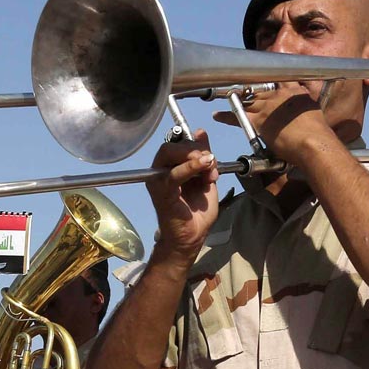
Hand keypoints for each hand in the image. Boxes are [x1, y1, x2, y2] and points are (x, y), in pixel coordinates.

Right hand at [145, 129, 220, 260]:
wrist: (192, 237)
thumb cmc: (197, 212)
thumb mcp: (205, 177)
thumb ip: (203, 156)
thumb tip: (201, 131)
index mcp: (170, 168)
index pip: (177, 144)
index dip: (194, 144)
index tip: (211, 156)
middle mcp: (160, 171)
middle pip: (171, 146)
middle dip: (193, 148)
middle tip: (209, 158)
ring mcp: (158, 181)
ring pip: (170, 154)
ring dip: (194, 156)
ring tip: (209, 163)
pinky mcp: (161, 192)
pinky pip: (173, 174)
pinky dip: (190, 167)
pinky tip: (204, 166)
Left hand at [216, 79, 325, 162]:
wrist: (313, 142)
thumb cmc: (318, 135)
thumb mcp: (314, 114)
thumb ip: (305, 110)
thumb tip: (304, 116)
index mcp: (296, 92)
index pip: (281, 79)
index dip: (270, 80)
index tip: (264, 81)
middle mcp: (281, 95)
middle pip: (261, 89)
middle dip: (251, 90)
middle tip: (241, 90)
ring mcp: (268, 106)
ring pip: (248, 100)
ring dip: (237, 99)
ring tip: (227, 98)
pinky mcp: (259, 120)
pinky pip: (238, 116)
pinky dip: (226, 116)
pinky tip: (218, 115)